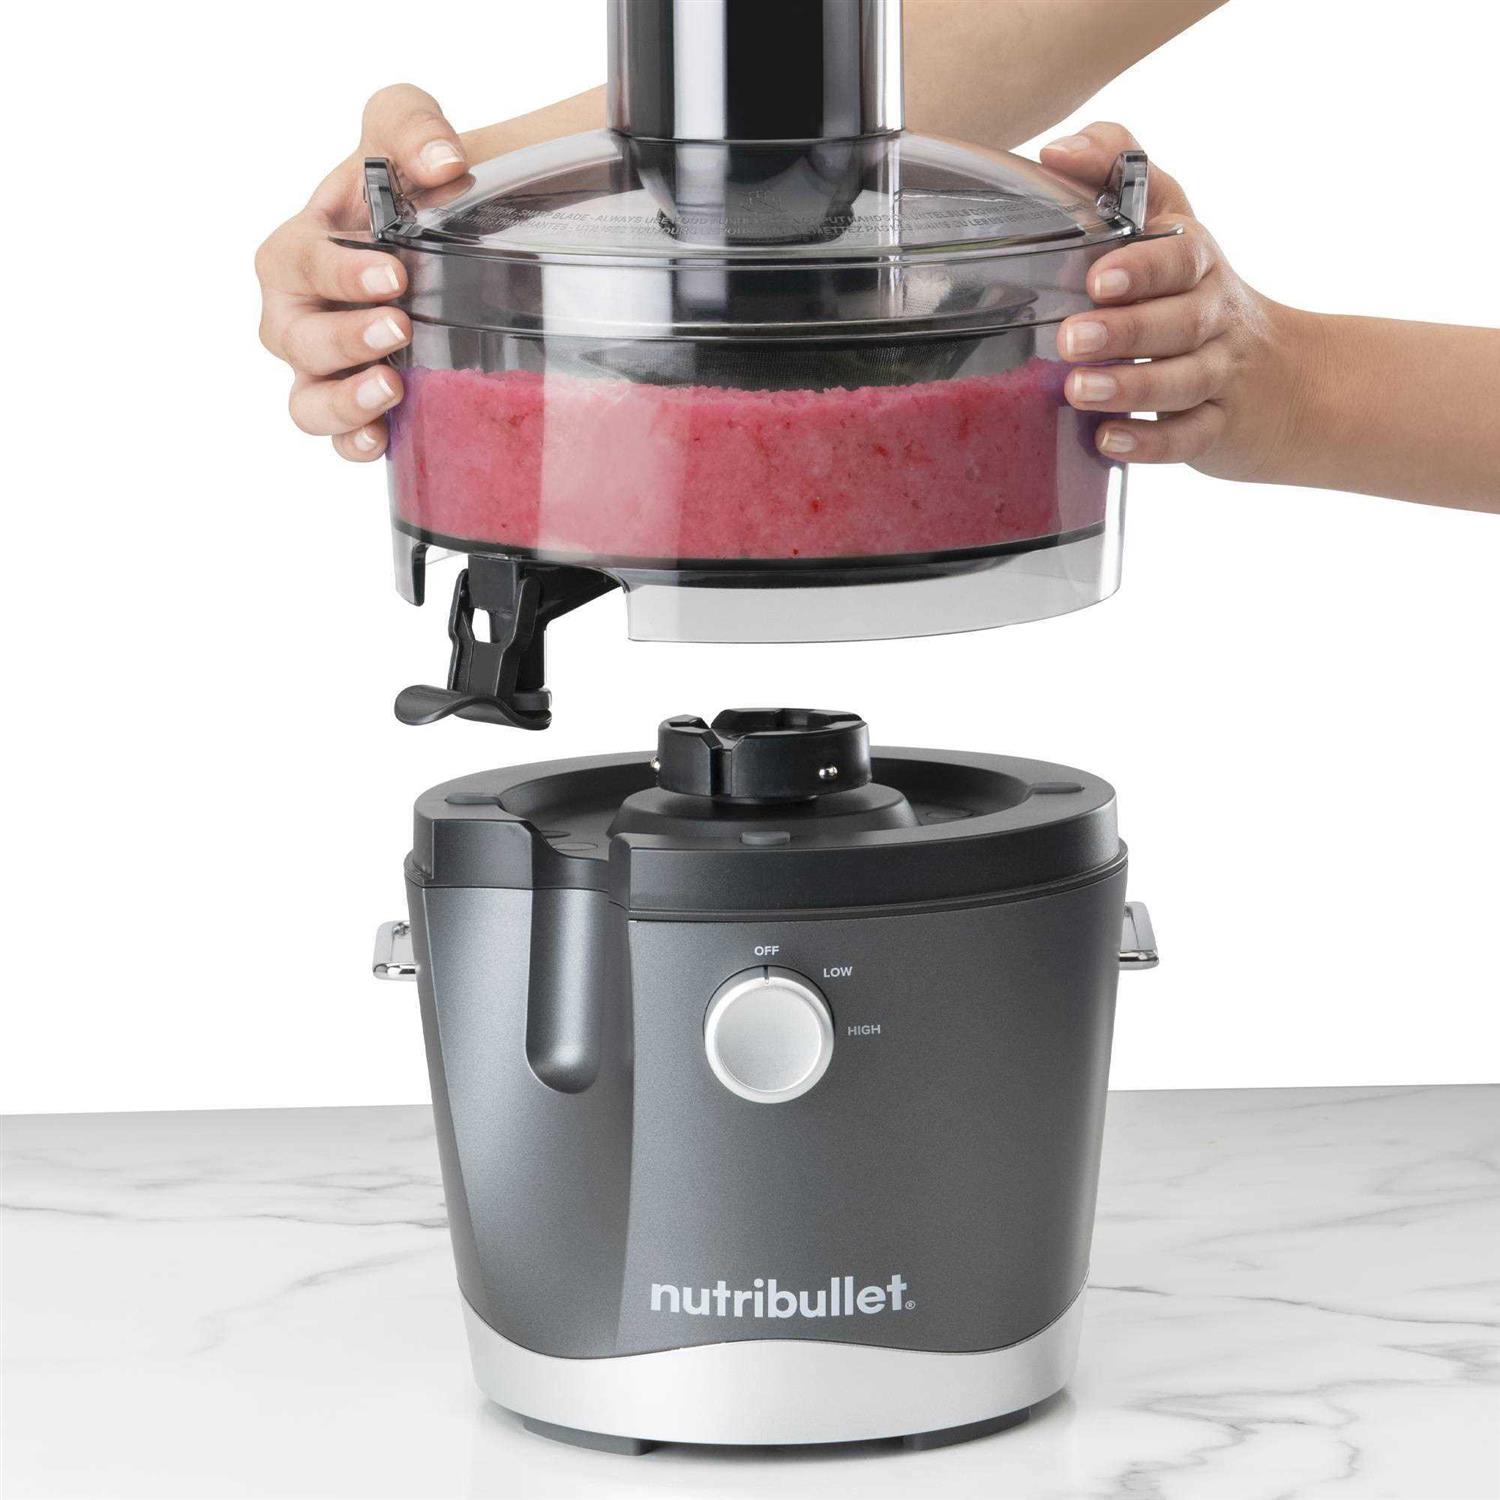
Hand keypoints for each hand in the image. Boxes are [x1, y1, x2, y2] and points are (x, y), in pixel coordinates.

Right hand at [256, 85, 468, 461]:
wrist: (442, 228)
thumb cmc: (402, 183)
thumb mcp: (402, 127)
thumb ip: (413, 126)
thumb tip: (444, 161)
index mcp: (297, 250)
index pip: (300, 264)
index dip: (341, 274)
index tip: (394, 274)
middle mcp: (298, 315)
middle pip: (297, 341)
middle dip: (346, 339)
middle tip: (400, 327)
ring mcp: (323, 369)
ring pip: (307, 401)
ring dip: (344, 402)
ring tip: (392, 390)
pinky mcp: (356, 406)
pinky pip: (340, 439)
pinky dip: (357, 444)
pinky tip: (386, 440)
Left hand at [1041, 122, 1308, 481]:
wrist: (1287, 381)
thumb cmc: (1195, 293)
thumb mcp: (1170, 222)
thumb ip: (1118, 170)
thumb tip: (1056, 148)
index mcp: (1196, 261)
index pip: (1178, 252)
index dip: (1142, 264)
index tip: (1098, 276)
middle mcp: (1213, 313)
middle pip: (1179, 319)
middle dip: (1126, 329)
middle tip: (1072, 338)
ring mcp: (1219, 373)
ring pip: (1184, 380)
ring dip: (1132, 387)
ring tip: (1079, 390)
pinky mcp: (1218, 428)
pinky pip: (1190, 439)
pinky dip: (1151, 444)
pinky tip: (1110, 443)